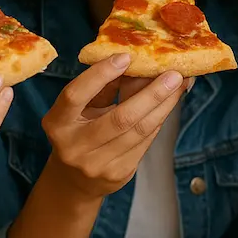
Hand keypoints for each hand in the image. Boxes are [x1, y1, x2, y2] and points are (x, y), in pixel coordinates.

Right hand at [42, 54, 186, 198]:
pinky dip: (159, 119)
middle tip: (174, 74)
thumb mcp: (82, 109)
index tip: (126, 57)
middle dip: (152, 94)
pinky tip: (170, 104)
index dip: (100, 75)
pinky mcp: (119, 174)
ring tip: (180, 85)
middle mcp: (74, 147)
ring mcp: (97, 164)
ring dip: (164, 105)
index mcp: (57, 124)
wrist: (75, 180)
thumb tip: (137, 61)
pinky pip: (146, 141)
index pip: (76, 95)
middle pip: (120, 118)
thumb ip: (104, 87)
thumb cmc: (78, 132)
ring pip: (139, 130)